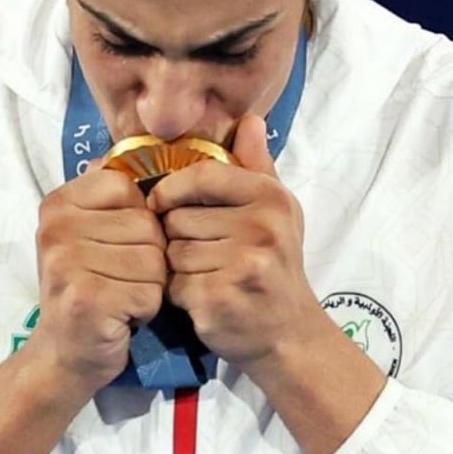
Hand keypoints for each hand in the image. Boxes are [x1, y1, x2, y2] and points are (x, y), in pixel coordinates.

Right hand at [27, 159, 168, 388]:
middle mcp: (56, 228)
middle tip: (120, 280)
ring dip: (149, 287)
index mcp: (58, 204)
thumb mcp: (90, 234)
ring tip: (121, 297)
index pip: (128, 187)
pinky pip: (150, 292)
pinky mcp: (86, 299)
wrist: (65, 353)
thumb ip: (107, 195)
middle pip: (146, 226)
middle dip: (148, 259)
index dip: (140, 222)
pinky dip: (145, 310)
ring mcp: (67, 263)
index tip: (117, 247)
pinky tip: (122, 316)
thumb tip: (129, 148)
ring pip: (153, 260)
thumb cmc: (90, 289)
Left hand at [147, 113, 318, 368]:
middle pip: (178, 218)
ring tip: (204, 276)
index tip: (162, 203)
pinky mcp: (219, 299)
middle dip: (178, 237)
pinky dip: (179, 295)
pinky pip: (174, 285)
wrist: (289, 334)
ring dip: (178, 268)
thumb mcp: (277, 213)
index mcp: (270, 199)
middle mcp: (260, 228)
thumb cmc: (276, 266)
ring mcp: (241, 265)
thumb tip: (250, 120)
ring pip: (172, 253)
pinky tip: (202, 299)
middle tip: (201, 254)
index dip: (171, 189)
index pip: (200, 175)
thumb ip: (257, 167)